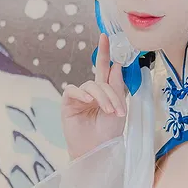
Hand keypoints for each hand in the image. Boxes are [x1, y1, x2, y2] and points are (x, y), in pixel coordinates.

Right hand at [61, 33, 127, 158]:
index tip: (105, 36)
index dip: (104, 53)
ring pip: (91, 86)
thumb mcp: (119, 108)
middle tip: (117, 109)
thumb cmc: (109, 133)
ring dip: (102, 97)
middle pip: (101, 79)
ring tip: (108, 112)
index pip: (104, 69)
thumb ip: (117, 87)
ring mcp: (79, 97)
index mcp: (105, 92)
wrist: (98, 151)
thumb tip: (116, 64)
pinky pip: (73, 91)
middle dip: (111, 92)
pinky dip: (82, 94)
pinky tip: (88, 101)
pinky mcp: (68, 103)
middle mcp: (91, 92)